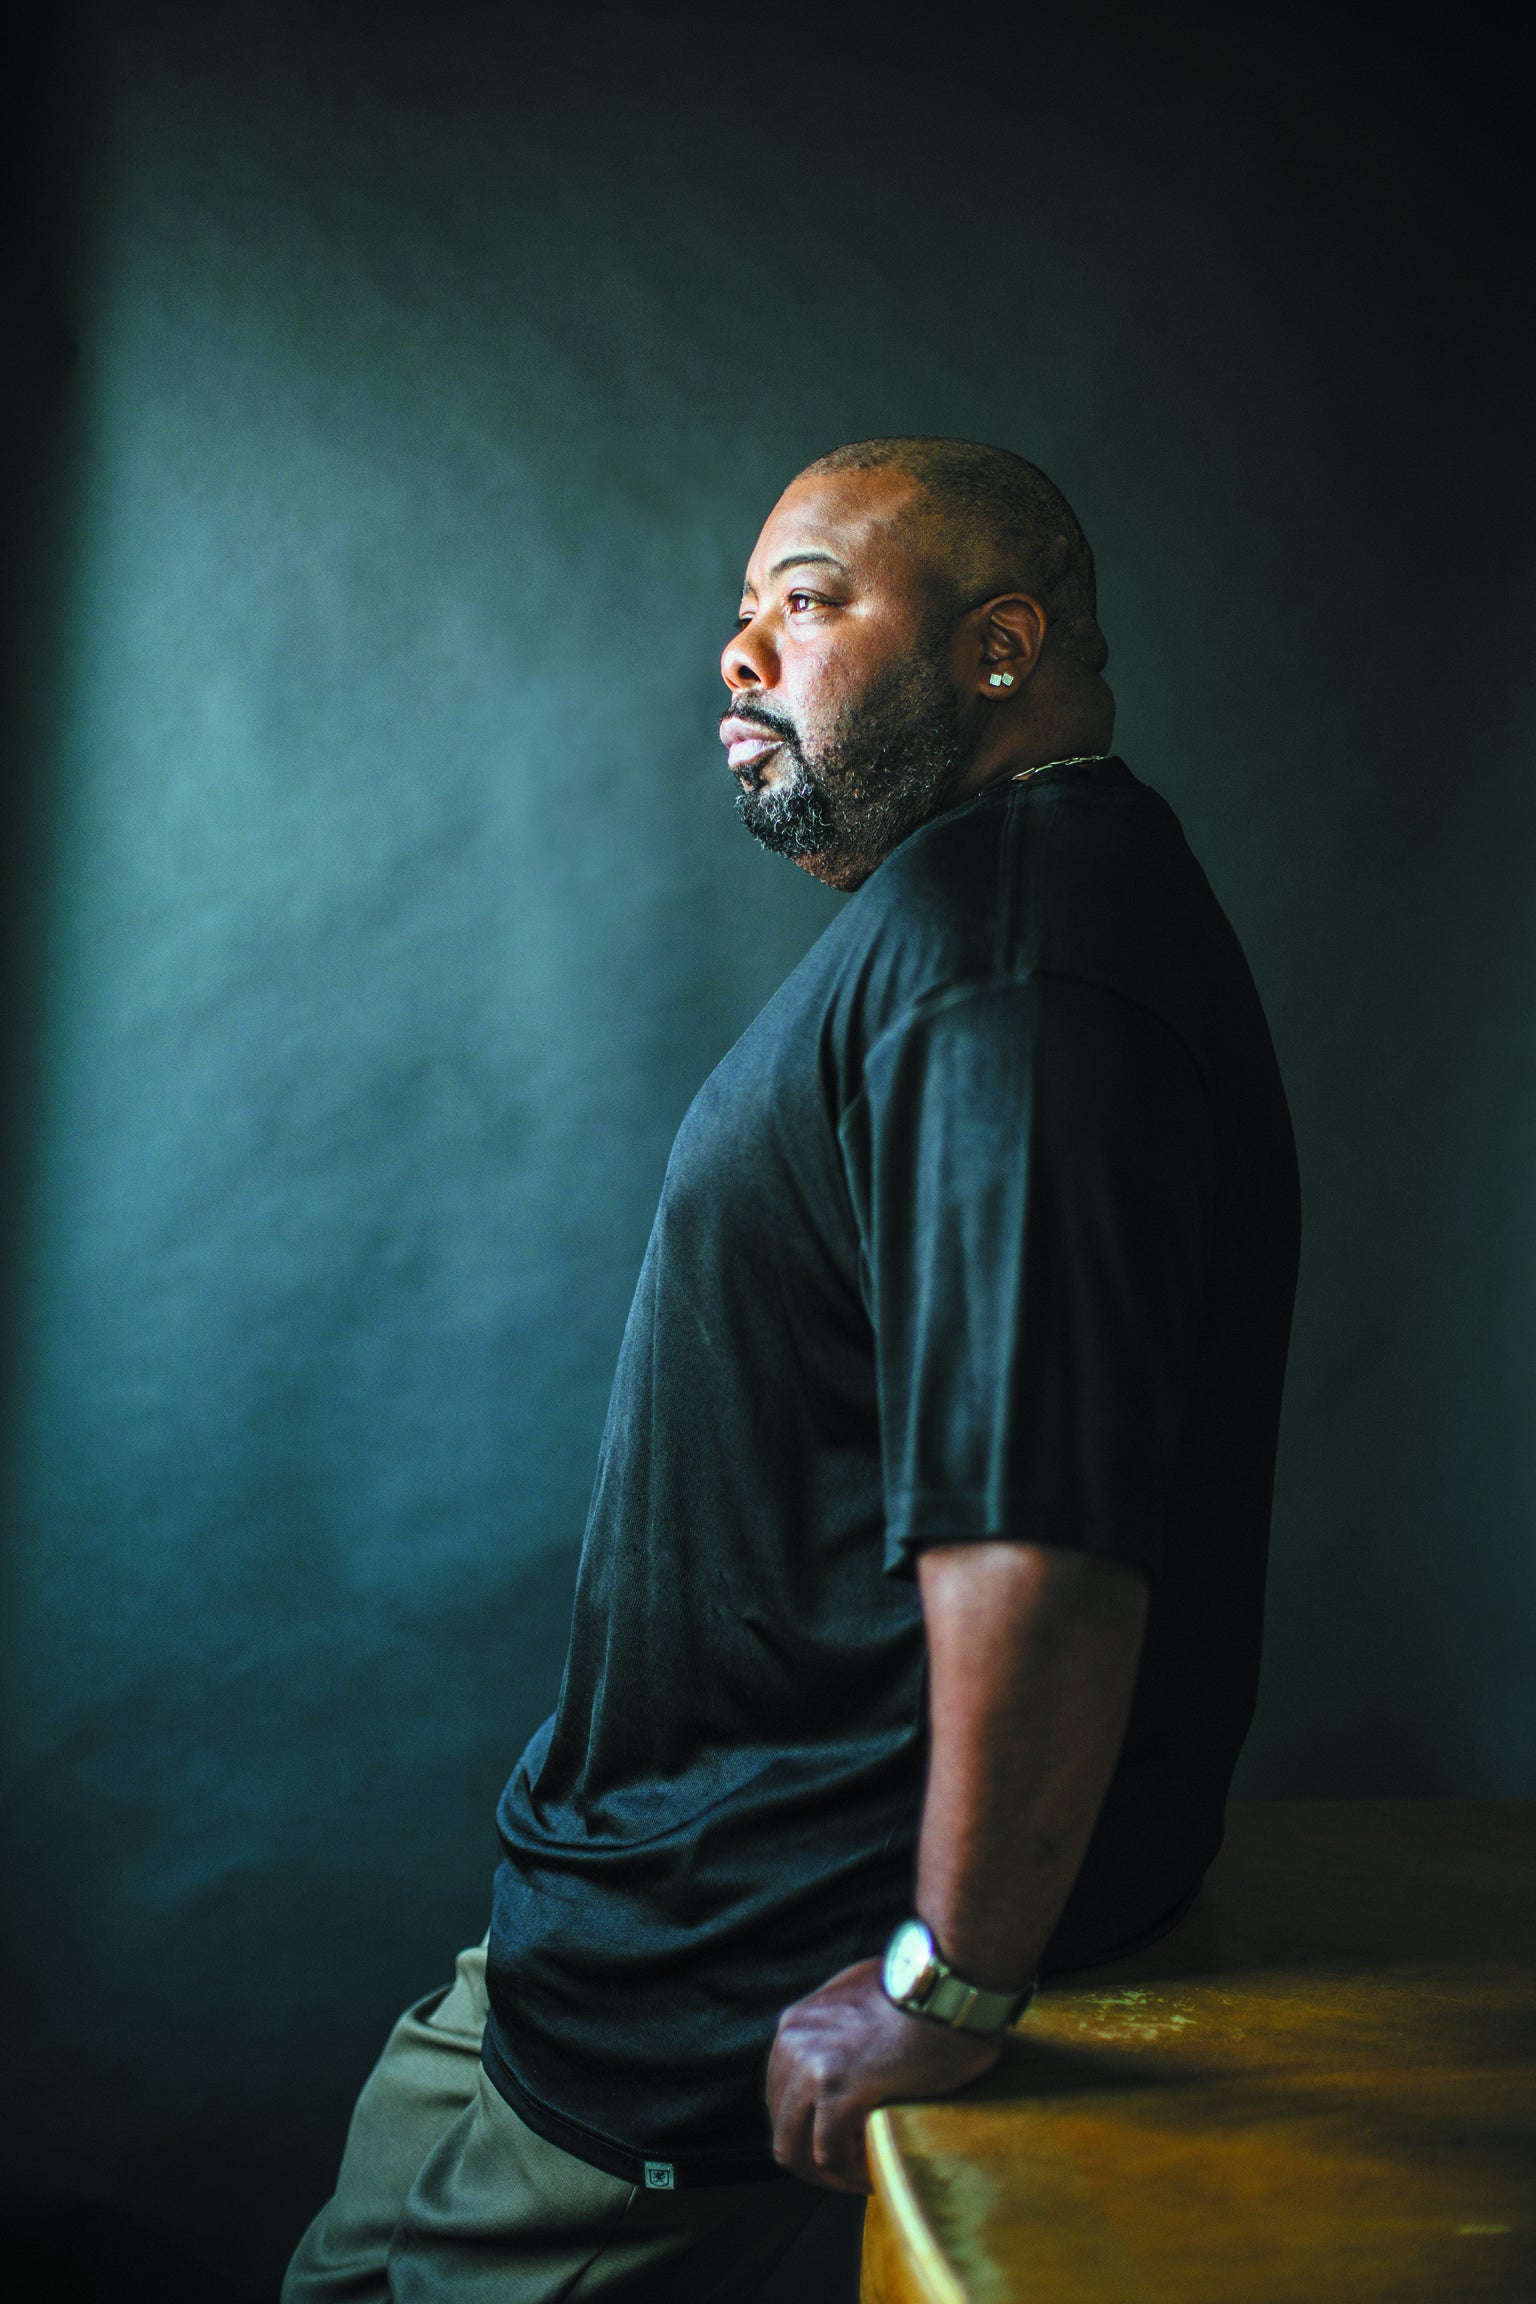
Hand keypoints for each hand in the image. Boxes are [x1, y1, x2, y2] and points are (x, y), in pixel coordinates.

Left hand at [766, 1958, 1001, 2192]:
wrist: (948, 1984)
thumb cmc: (922, 1989)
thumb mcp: (859, 1993)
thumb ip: (837, 2023)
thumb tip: (846, 2057)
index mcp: (795, 2024)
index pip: (781, 2095)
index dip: (808, 2128)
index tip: (839, 2144)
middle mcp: (792, 2043)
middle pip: (782, 2126)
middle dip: (812, 2158)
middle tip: (849, 2169)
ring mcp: (812, 2067)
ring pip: (796, 2149)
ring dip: (827, 2173)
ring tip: (860, 2176)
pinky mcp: (838, 2091)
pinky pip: (830, 2156)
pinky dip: (849, 2175)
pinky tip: (872, 2174)